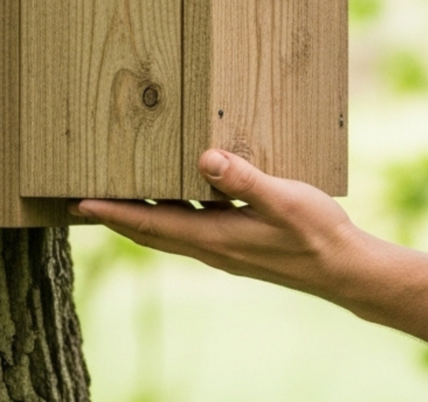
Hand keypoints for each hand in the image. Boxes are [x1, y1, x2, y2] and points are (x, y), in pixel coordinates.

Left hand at [71, 149, 365, 300]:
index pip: (151, 225)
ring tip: (119, 196)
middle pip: (151, 232)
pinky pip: (190, 228)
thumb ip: (245, 179)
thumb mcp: (284, 200)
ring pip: (169, 231)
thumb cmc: (317, 234)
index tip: (82, 203)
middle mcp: (212, 247)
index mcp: (216, 238)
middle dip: (117, 216)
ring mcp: (224, 248)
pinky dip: (170, 213)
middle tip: (84, 199)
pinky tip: (176, 195)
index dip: (114, 214)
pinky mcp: (237, 244)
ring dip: (141, 216)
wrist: (345, 269)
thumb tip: (204, 158)